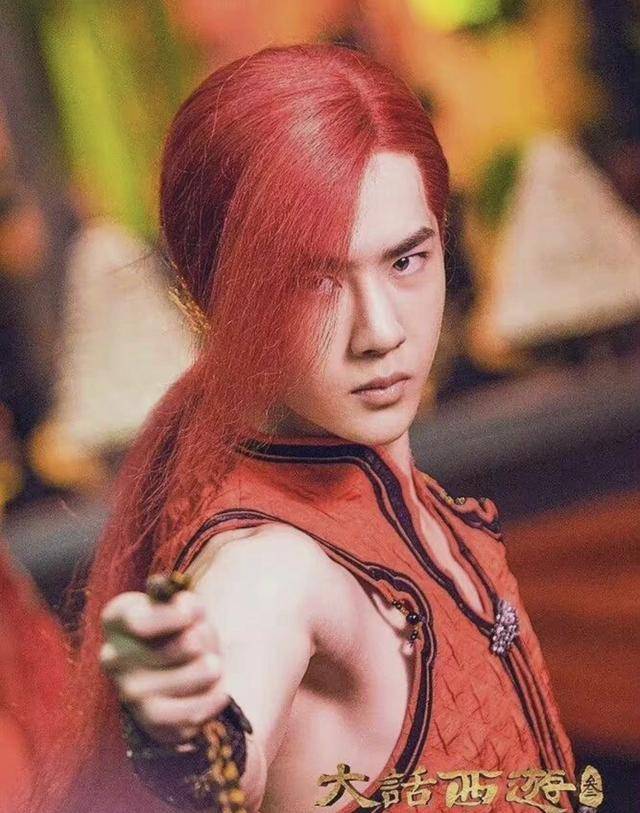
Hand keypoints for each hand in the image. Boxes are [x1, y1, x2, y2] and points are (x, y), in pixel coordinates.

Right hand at [100, 588, 227, 743]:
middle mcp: (114, 658)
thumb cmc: (180, 626)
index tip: (193, 613)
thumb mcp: (183, 604)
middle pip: (169, 651)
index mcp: (116, 620)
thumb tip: (186, 608)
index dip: (174, 617)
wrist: (179, 664)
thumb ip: (185, 603)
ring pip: (180, 683)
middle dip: (199, 641)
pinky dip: (210, 700)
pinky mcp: (149, 721)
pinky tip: (219, 690)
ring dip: (208, 671)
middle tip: (205, 639)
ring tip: (214, 664)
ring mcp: (129, 692)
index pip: (140, 622)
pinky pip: (187, 716)